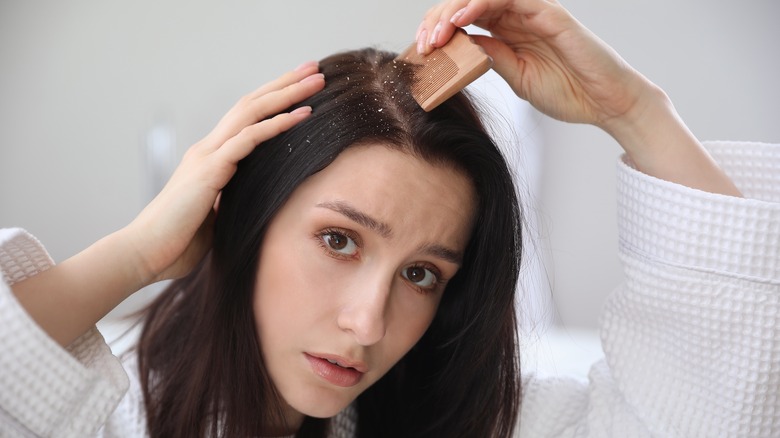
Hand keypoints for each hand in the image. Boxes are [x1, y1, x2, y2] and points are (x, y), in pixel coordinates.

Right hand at [127, 62, 324, 283]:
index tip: (302, 88)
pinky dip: (276, 125)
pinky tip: (301, 115)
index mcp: (210, 159)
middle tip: (314, 67)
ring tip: (316, 79)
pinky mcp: (209, 171)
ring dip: (287, 94)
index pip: (246, 119)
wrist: (144, 254)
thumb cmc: (177, 242)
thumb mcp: (214, 218)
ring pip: (252, 112)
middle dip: (285, 84)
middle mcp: (208, 149)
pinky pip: (248, 139)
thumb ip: (230, 203)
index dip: (274, 100)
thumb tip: (250, 206)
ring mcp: (207, 156)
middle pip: (251, 104)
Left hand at [416, 0, 740, 195]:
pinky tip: (459, 21)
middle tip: (423, 43)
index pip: (466, 21)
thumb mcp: (517, 78)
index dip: (440, 30)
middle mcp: (518, 18)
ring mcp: (532, 12)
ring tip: (435, 34)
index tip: (421, 51)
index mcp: (509, 33)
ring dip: (452, 12)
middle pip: (468, 5)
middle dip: (438, 21)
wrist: (605, 103)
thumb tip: (461, 47)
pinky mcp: (548, 12)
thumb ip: (492, 58)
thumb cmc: (568, 92)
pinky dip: (479, 5)